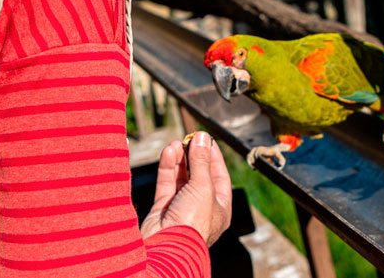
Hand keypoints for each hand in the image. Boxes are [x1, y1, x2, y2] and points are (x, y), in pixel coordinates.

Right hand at [140, 131, 232, 245]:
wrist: (167, 246)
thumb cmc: (193, 223)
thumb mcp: (204, 187)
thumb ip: (201, 161)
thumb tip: (202, 138)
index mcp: (219, 207)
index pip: (220, 176)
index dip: (213, 156)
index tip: (206, 138)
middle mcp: (201, 208)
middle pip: (199, 175)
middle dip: (194, 156)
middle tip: (190, 137)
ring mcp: (181, 207)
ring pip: (181, 178)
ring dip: (180, 159)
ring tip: (177, 142)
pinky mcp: (163, 208)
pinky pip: (166, 183)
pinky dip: (167, 166)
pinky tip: (168, 151)